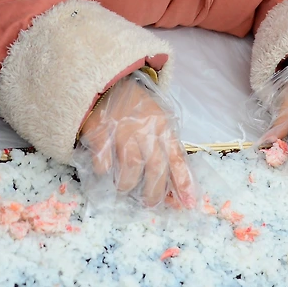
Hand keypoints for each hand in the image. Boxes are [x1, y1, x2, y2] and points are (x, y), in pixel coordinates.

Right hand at [75, 71, 195, 208]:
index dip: (184, 182)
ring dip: (128, 183)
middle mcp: (146, 129)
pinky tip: (105, 170)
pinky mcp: (100, 131)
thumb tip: (173, 184)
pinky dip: (105, 169)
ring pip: (131, 166)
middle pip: (155, 167)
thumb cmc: (136, 107)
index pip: (177, 158)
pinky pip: (104, 159)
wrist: (108, 83)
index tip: (187, 204)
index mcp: (163, 127)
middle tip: (149, 204)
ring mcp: (122, 130)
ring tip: (124, 188)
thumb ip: (165, 147)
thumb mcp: (158, 120)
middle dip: (154, 192)